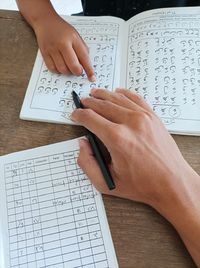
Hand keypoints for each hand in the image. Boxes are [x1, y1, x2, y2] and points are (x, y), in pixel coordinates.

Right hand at [34, 14, 94, 80]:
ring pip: (62, 69)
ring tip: (69, 66)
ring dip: (68, 72)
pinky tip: (60, 65)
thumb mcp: (76, 36)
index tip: (92, 78)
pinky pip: (53, 69)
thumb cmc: (62, 30)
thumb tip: (86, 66)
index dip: (89, 70)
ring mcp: (52, 49)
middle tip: (78, 70)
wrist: (45, 21)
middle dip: (77, 72)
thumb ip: (82, 50)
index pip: (84, 57)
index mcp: (73, 39)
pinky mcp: (44, 54)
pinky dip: (58, 71)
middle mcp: (62, 44)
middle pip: (73, 66)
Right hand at [71, 88, 191, 208]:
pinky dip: (124, 93)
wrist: (172, 183)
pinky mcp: (153, 117)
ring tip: (95, 93)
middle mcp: (130, 123)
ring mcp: (144, 117)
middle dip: (89, 103)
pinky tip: (118, 92)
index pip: (90, 118)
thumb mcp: (107, 183)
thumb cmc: (142, 184)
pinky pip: (136, 98)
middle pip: (103, 105)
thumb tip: (83, 143)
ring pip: (118, 98)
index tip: (75, 115)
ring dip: (104, 94)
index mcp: (117, 139)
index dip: (79, 115)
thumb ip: (87, 163)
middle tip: (82, 102)